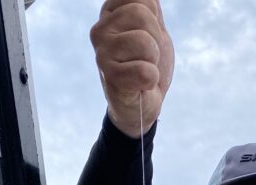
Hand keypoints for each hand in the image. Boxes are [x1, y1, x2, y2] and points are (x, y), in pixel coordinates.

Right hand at [90, 0, 174, 137]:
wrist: (143, 103)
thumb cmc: (148, 62)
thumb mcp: (153, 26)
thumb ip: (148, 5)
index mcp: (110, 12)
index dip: (155, 20)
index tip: (146, 36)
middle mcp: (100, 29)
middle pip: (142, 15)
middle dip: (155, 39)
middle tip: (147, 57)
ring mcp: (102, 53)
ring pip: (144, 42)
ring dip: (153, 60)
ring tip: (143, 68)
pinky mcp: (110, 77)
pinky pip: (145, 71)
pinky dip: (151, 80)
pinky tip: (140, 84)